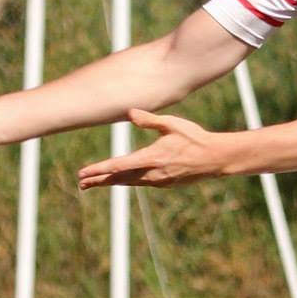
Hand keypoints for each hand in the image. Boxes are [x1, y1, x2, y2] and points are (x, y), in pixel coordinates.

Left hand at [77, 107, 236, 188]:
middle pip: (118, 179)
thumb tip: (130, 113)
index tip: (83, 173)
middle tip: (81, 183)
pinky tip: (119, 180)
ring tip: (93, 184)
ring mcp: (158, 181)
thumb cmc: (194, 138)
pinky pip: (139, 183)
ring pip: (128, 183)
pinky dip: (126, 182)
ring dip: (110, 183)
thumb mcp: (172, 124)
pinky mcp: (164, 183)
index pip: (117, 166)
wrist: (215, 159)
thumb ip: (149, 120)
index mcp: (151, 158)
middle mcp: (151, 173)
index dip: (98, 170)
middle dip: (98, 181)